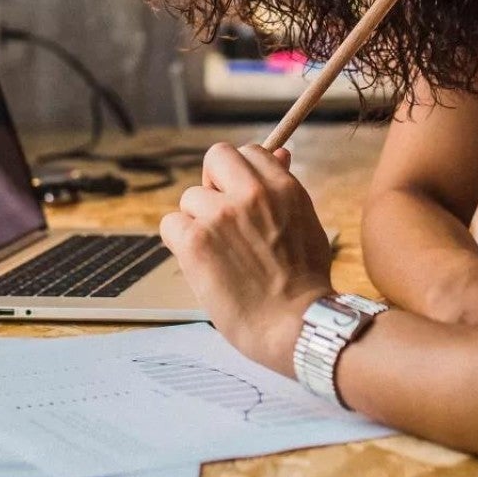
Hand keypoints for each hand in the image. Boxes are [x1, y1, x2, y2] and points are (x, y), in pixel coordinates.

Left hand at [160, 143, 335, 373]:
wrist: (297, 325)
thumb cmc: (305, 283)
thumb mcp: (307, 224)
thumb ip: (287, 188)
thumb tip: (281, 152)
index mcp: (283, 188)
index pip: (249, 152)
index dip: (240, 175)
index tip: (239, 197)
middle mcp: (252, 193)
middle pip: (216, 157)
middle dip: (214, 183)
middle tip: (221, 217)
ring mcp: (221, 215)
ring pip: (190, 198)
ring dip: (197, 222)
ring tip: (219, 256)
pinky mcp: (196, 241)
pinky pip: (170, 225)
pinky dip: (179, 244)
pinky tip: (200, 265)